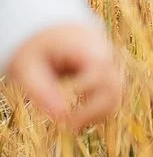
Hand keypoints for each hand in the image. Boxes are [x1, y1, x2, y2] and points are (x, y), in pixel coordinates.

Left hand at [7, 22, 124, 131]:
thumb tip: (60, 117)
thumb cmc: (35, 46)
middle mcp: (107, 55)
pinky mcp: (110, 74)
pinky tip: (79, 116)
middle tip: (68, 127)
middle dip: (94, 112)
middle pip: (116, 88)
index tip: (63, 117)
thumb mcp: (27, 66)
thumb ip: (41, 89)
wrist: (48, 29)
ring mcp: (112, 64)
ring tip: (73, 124)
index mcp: (88, 47)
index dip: (86, 97)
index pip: (100, 73)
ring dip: (99, 114)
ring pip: (119, 94)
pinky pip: (114, 95)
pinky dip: (100, 109)